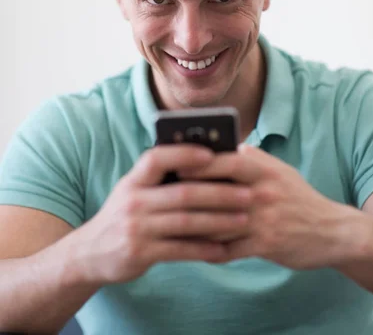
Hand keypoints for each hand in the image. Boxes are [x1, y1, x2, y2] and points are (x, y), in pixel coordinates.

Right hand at [75, 145, 250, 284]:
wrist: (89, 253)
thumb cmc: (124, 215)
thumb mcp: (133, 191)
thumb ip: (160, 180)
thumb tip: (206, 162)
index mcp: (133, 180)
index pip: (157, 159)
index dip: (184, 154)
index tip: (213, 154)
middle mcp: (133, 201)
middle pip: (183, 193)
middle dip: (219, 193)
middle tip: (247, 193)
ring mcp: (136, 228)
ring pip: (186, 222)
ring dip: (219, 221)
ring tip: (243, 219)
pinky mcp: (140, 253)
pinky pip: (180, 250)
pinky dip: (204, 249)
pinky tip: (224, 248)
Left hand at [180, 145, 351, 269]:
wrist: (332, 231)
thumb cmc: (298, 197)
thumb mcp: (279, 170)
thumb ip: (251, 157)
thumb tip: (223, 145)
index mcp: (264, 170)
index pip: (227, 160)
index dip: (199, 162)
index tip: (175, 164)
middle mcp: (263, 192)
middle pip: (217, 192)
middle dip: (188, 195)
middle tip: (163, 197)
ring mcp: (264, 220)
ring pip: (218, 222)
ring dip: (193, 225)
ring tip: (169, 225)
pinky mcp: (266, 245)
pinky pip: (229, 249)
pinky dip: (209, 250)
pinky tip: (192, 249)